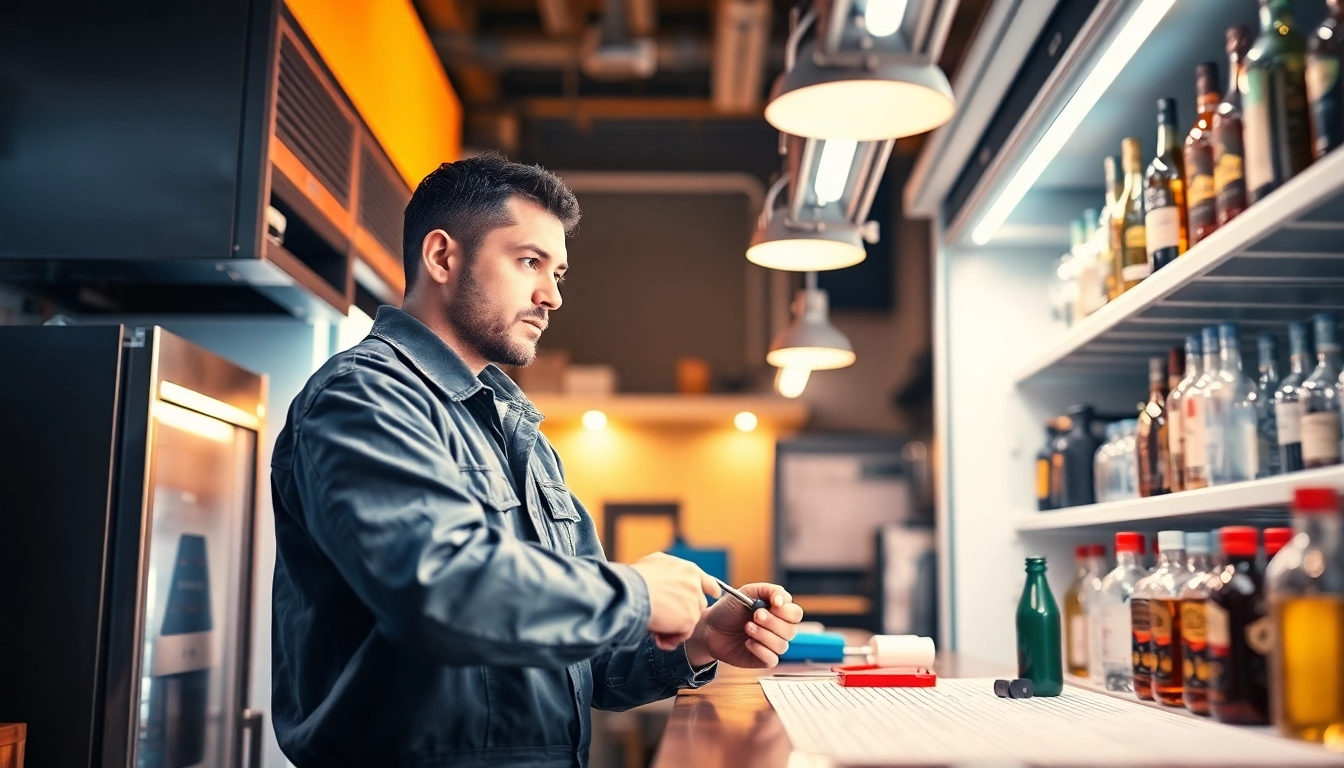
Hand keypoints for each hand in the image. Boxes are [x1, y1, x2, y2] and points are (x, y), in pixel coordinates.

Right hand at [629, 553, 720, 650]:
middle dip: (683, 613)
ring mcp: (693, 602)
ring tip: (657, 628)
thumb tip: (667, 578)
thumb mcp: (655, 563)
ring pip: (690, 620)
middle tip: (664, 618)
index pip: (708, 582)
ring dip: (675, 627)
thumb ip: (668, 571)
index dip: (710, 589)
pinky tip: (659, 638)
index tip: (714, 595)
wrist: (632, 591)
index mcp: (688, 570)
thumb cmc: (636, 577)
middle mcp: (694, 584)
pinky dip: (671, 639)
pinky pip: (684, 634)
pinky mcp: (689, 619)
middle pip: (698, 604)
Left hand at [685, 584, 803, 668]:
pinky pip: (772, 659)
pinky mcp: (763, 659)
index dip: (786, 611)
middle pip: (791, 630)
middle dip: (773, 622)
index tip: (772, 604)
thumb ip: (769, 590)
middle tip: (755, 616)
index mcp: (778, 611)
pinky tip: (747, 643)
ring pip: (782, 645)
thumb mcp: (748, 591)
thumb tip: (782, 601)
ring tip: (747, 628)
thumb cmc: (729, 609)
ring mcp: (771, 644)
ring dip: (764, 635)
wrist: (710, 628)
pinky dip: (760, 650)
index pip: (795, 613)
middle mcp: (778, 629)